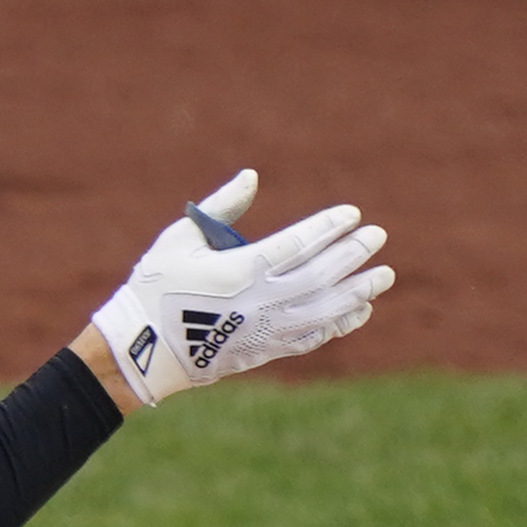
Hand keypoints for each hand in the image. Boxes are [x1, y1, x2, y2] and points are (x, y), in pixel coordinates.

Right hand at [83, 169, 391, 408]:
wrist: (142, 348)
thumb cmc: (156, 286)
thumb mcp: (181, 238)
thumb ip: (222, 207)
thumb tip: (253, 176)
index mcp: (239, 270)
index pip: (298, 243)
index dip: (329, 227)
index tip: (352, 214)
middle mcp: (260, 301)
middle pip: (321, 275)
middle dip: (353, 254)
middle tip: (378, 236)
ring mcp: (266, 330)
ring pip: (326, 309)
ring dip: (358, 290)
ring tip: (384, 275)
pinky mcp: (265, 350)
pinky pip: (314, 337)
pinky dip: (340, 323)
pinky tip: (360, 309)